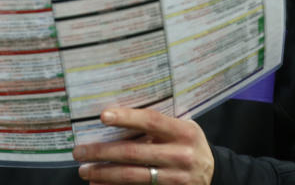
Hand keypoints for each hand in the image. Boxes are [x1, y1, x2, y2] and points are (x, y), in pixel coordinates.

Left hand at [72, 108, 213, 184]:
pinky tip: (98, 184)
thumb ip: (158, 124)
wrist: (214, 174)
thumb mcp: (183, 128)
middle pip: (134, 153)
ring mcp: (175, 178)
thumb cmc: (189, 144)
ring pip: (132, 176)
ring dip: (104, 173)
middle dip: (102, 152)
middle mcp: (180, 155)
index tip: (103, 115)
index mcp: (184, 132)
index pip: (151, 121)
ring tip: (84, 169)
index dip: (127, 117)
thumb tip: (116, 117)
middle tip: (80, 151)